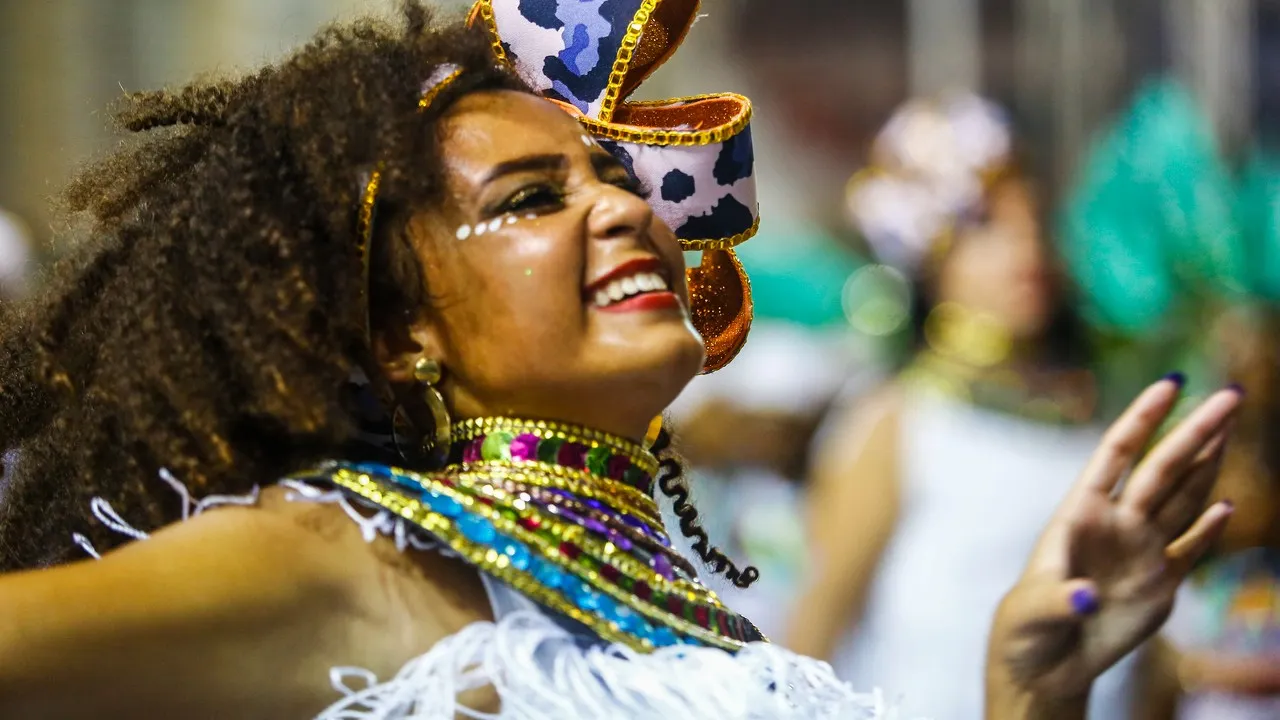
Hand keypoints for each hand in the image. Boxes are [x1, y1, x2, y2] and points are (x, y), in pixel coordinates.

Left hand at [989, 378, 1240, 704]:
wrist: (1043, 666)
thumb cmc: (1025, 628)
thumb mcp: (1033, 612)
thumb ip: (1059, 599)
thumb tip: (1084, 596)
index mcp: (1079, 514)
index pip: (1116, 454)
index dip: (1143, 418)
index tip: (1171, 384)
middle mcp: (1116, 524)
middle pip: (1162, 469)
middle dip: (1196, 431)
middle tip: (1232, 394)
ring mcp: (1140, 552)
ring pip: (1182, 498)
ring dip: (1208, 464)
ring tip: (1231, 426)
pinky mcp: (1159, 586)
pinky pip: (1190, 551)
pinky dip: (1210, 531)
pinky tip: (1227, 508)